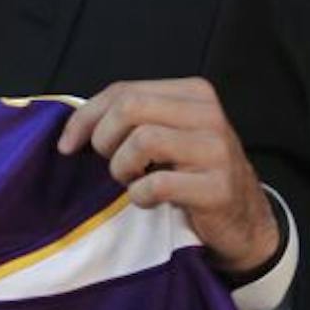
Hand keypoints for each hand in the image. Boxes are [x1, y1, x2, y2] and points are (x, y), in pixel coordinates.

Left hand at [57, 78, 280, 277]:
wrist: (242, 219)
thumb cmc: (190, 173)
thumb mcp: (166, 135)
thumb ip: (129, 120)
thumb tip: (72, 130)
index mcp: (193, 93)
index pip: (123, 91)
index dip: (85, 117)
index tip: (67, 145)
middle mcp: (209, 114)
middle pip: (130, 108)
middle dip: (104, 139)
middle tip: (110, 163)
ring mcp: (217, 149)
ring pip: (142, 140)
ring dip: (122, 168)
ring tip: (132, 180)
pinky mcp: (217, 187)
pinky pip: (158, 184)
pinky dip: (141, 196)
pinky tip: (149, 200)